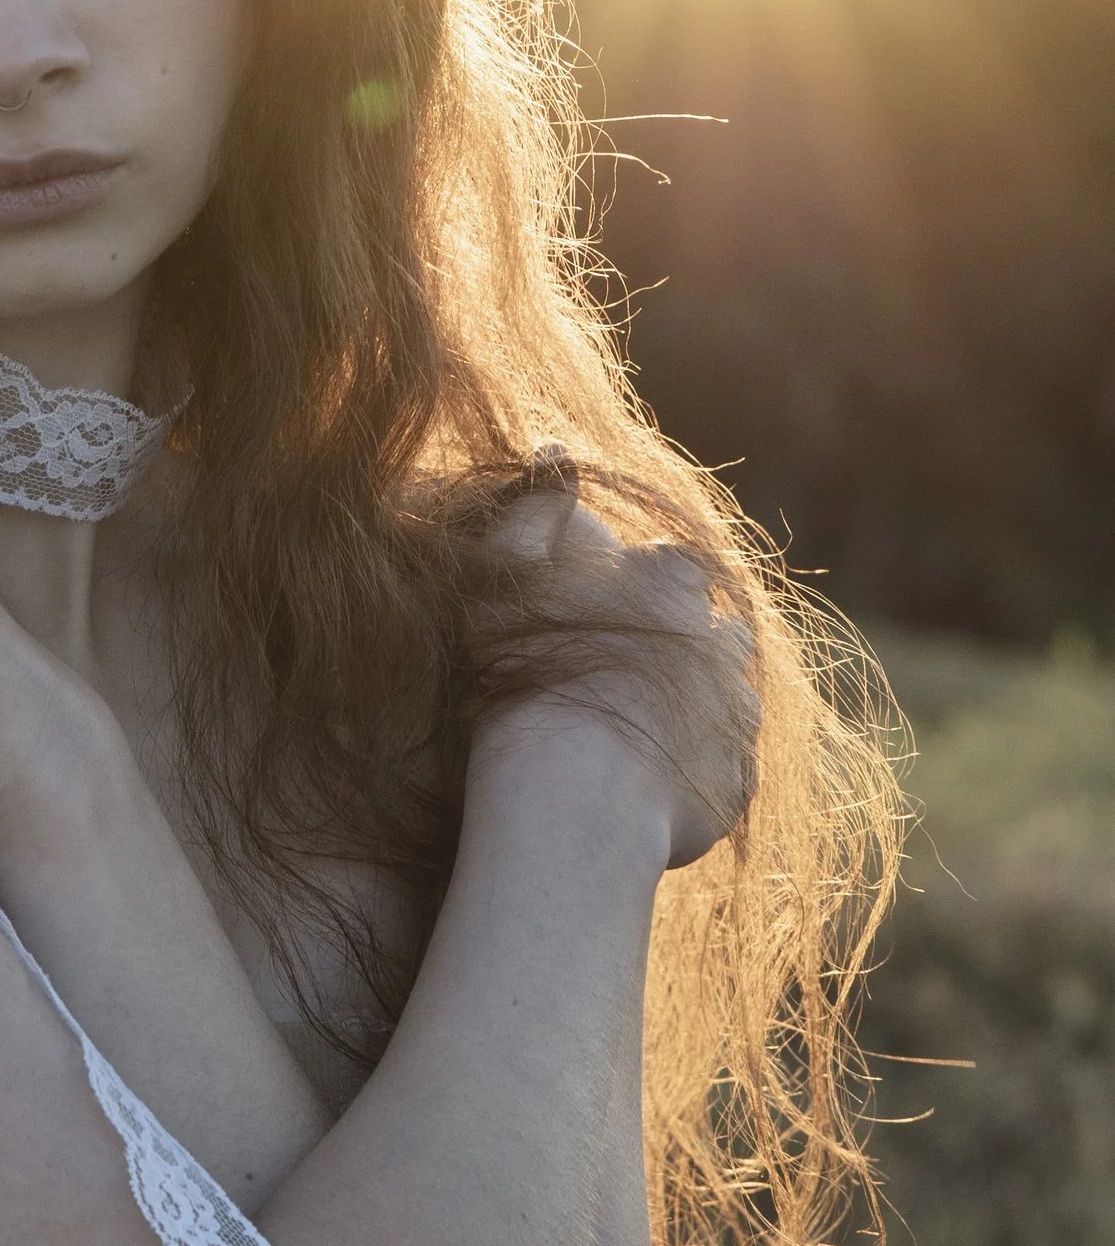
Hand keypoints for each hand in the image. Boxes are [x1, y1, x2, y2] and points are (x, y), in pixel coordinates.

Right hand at [466, 467, 758, 870]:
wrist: (572, 798)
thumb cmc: (527, 678)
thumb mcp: (506, 576)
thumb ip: (531, 509)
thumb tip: (555, 447)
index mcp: (669, 583)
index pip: (677, 563)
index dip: (648, 582)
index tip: (616, 605)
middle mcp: (720, 642)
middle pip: (719, 630)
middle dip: (689, 644)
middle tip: (634, 673)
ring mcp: (738, 714)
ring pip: (734, 700)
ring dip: (704, 707)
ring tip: (650, 731)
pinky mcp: (737, 781)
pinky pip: (726, 770)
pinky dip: (700, 772)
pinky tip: (653, 785)